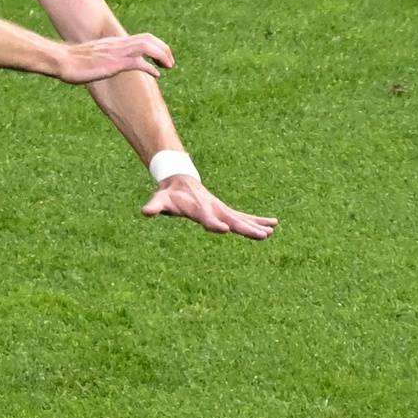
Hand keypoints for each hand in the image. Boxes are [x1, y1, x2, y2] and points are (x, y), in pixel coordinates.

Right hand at [54, 33, 172, 83]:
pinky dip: (150, 67)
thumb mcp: (91, 57)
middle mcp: (117, 44)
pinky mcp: (114, 63)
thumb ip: (101, 58)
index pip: (140, 38)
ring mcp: (116, 53)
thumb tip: (102, 65)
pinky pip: (138, 62)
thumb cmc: (71, 61)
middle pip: (148, 39)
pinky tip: (157, 75)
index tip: (161, 57)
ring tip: (170, 66)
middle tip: (171, 62)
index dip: (155, 45)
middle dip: (164, 49)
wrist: (61, 60)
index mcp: (113, 42)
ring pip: (147, 46)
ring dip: (162, 55)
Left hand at [142, 176, 277, 238]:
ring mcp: (221, 210)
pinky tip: (272, 226)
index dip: (214, 224)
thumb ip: (154, 206)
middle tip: (262, 236)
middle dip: (246, 228)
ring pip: (241, 219)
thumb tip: (145, 212)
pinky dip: (257, 221)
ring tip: (271, 232)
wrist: (179, 181)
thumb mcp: (160, 200)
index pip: (208, 219)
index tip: (225, 229)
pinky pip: (243, 217)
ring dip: (256, 225)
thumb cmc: (168, 195)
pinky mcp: (225, 211)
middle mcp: (214, 209)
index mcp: (199, 209)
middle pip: (232, 220)